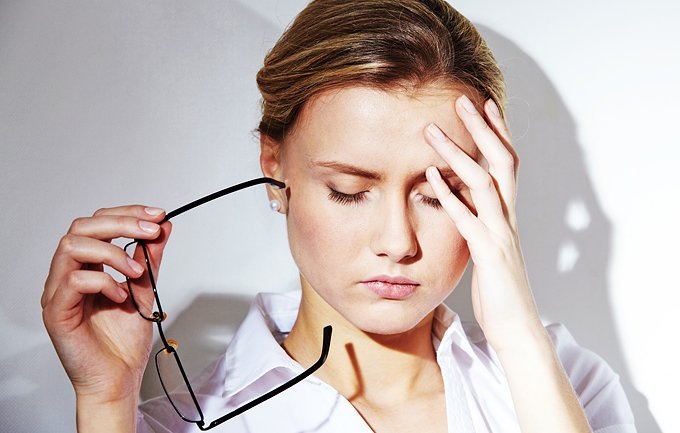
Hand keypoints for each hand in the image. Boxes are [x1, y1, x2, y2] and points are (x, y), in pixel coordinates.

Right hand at [41, 205, 170, 403]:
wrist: (117, 379)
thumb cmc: (123, 341)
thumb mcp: (144, 289)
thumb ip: (149, 258)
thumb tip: (163, 226)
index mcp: (86, 266)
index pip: (97, 224)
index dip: (128, 214)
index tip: (158, 215)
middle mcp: (67, 274)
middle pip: (82, 226)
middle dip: (122, 223)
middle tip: (152, 231)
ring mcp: (58, 292)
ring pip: (71, 245)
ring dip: (113, 252)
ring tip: (136, 272)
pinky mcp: (56, 312)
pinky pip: (73, 279)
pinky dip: (104, 281)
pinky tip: (120, 296)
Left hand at [424, 95, 543, 349]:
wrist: (516, 329)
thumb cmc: (499, 291)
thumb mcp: (487, 250)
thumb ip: (476, 224)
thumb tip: (458, 205)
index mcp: (507, 215)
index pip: (507, 164)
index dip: (498, 133)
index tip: (484, 105)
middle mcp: (508, 218)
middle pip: (503, 161)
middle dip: (484, 128)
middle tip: (464, 100)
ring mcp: (500, 234)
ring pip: (485, 182)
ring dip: (459, 153)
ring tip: (433, 131)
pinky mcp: (488, 253)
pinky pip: (468, 218)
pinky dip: (449, 194)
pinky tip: (430, 176)